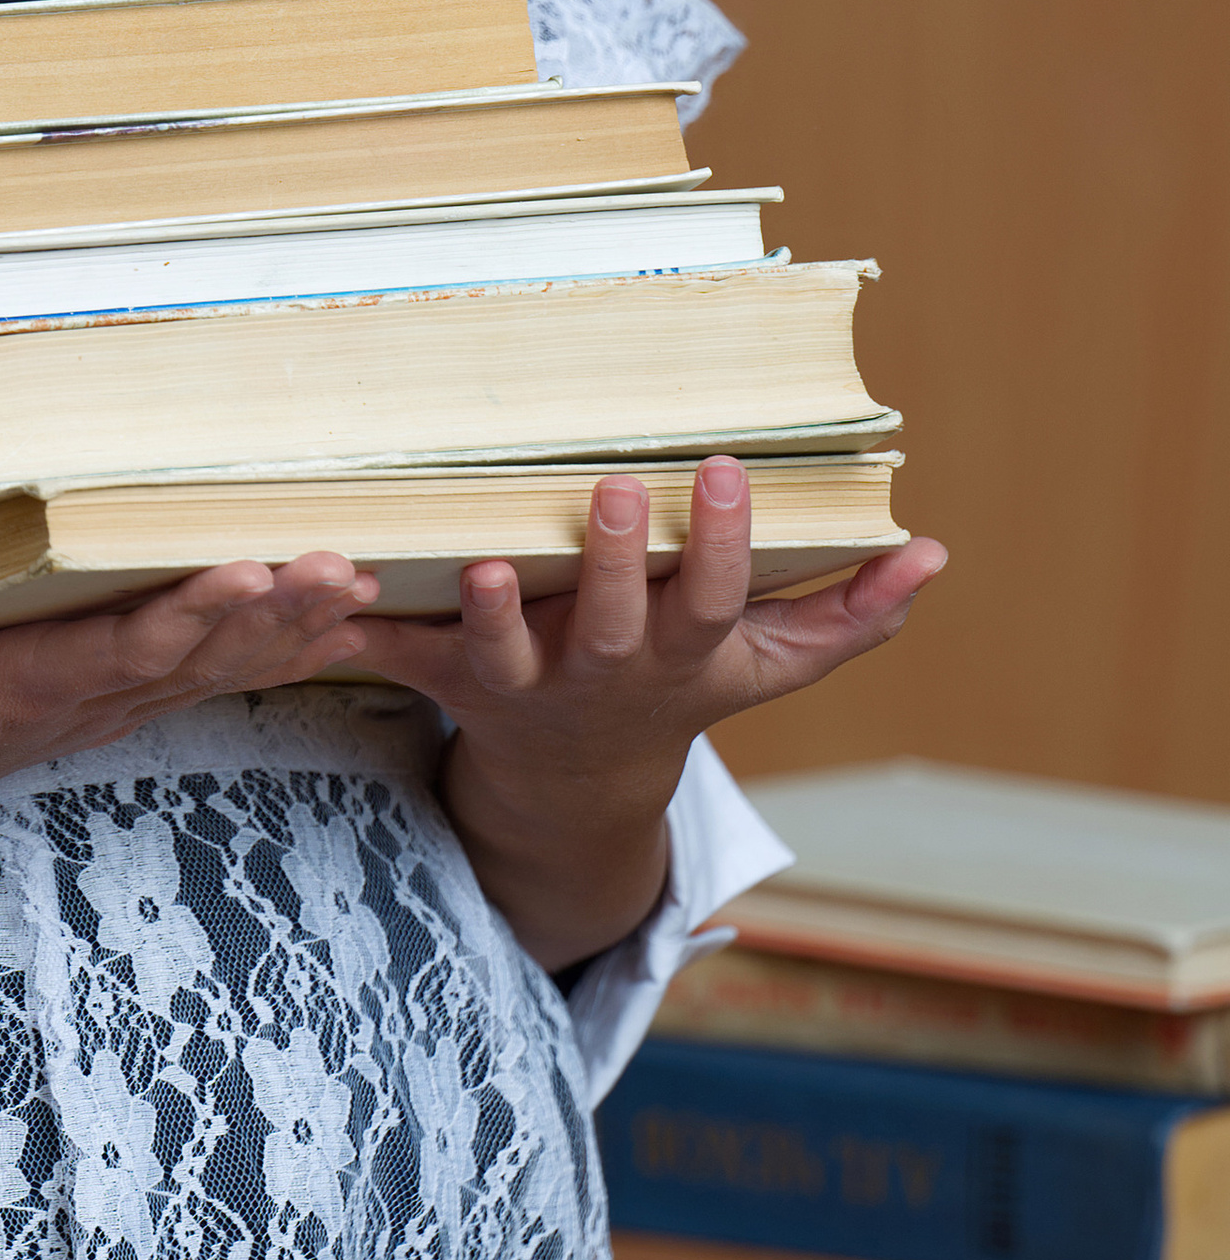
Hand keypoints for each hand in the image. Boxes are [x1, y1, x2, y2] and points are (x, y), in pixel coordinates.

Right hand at [0, 551, 384, 878]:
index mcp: (20, 692)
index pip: (119, 651)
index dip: (186, 615)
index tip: (246, 572)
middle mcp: (76, 703)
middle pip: (191, 659)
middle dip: (270, 614)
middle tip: (340, 568)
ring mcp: (95, 708)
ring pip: (209, 670)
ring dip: (285, 631)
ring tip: (357, 586)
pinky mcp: (99, 703)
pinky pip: (198, 677)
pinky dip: (265, 652)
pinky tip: (321, 629)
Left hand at [348, 459, 947, 969]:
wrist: (575, 787)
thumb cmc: (682, 689)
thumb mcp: (771, 666)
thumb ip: (852, 615)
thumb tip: (934, 553)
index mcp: (679, 659)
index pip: (710, 599)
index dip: (720, 543)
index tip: (724, 472)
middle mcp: (600, 672)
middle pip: (610, 623)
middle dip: (614, 561)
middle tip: (609, 485)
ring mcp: (523, 680)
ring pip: (503, 653)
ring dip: (493, 613)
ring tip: (485, 561)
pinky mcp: (449, 679)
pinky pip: (398, 657)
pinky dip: (357, 630)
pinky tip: (326, 586)